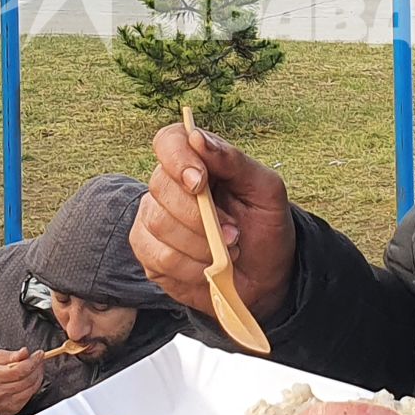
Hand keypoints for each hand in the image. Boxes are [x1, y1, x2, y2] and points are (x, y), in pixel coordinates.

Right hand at [0, 348, 44, 414]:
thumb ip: (11, 355)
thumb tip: (25, 352)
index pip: (18, 370)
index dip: (32, 361)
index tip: (39, 354)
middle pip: (27, 380)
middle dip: (37, 368)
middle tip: (38, 360)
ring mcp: (5, 403)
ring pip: (31, 390)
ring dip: (37, 377)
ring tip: (36, 369)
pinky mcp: (11, 410)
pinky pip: (28, 398)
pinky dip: (33, 388)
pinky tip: (30, 380)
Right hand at [132, 123, 296, 321]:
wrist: (265, 276)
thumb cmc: (265, 226)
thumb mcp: (265, 190)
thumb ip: (233, 161)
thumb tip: (197, 138)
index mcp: (199, 160)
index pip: (169, 141)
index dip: (178, 159)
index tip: (199, 182)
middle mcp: (169, 185)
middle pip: (161, 186)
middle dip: (200, 216)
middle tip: (234, 233)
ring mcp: (153, 218)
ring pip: (159, 224)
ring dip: (201, 245)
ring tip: (228, 251)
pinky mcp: (148, 252)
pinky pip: (158, 257)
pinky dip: (190, 267)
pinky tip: (208, 268)